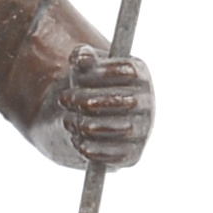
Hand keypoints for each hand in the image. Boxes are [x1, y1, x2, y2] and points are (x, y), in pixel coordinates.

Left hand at [56, 46, 152, 170]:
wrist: (96, 120)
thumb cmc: (91, 87)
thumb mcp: (84, 70)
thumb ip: (82, 58)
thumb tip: (81, 58)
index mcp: (140, 76)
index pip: (127, 71)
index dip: (100, 73)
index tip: (77, 77)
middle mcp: (147, 102)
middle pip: (121, 101)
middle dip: (87, 100)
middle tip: (64, 99)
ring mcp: (144, 129)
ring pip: (117, 129)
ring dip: (87, 125)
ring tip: (69, 121)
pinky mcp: (134, 154)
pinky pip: (115, 155)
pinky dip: (92, 149)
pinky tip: (77, 140)